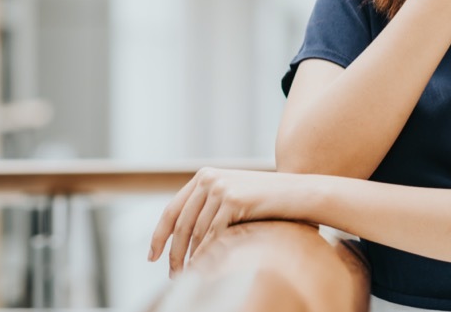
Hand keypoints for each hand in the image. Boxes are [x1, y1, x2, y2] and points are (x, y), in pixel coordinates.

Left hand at [148, 168, 301, 275]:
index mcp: (204, 175)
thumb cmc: (267, 201)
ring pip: (195, 233)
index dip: (159, 236)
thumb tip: (181, 240)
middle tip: (172, 274)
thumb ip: (208, 207)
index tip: (152, 256)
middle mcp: (209, 178)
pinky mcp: (232, 199)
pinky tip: (205, 266)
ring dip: (191, 258)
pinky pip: (212, 235)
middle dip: (173, 253)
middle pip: (180, 224)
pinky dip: (206, 254)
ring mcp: (220, 187)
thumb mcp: (232, 198)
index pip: (172, 210)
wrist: (299, 194)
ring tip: (190, 274)